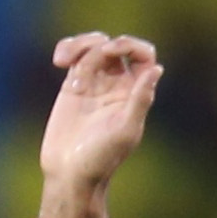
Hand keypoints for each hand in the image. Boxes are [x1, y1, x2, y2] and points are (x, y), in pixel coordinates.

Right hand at [41, 32, 161, 190]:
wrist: (70, 173)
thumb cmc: (101, 158)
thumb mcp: (125, 130)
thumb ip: (141, 100)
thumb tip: (157, 69)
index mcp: (135, 93)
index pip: (143, 56)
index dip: (131, 45)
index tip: (112, 51)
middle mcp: (117, 85)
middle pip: (117, 46)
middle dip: (101, 44)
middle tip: (87, 60)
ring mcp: (95, 83)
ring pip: (94, 46)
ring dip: (80, 44)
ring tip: (64, 60)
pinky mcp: (73, 85)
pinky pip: (74, 56)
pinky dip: (68, 50)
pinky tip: (60, 61)